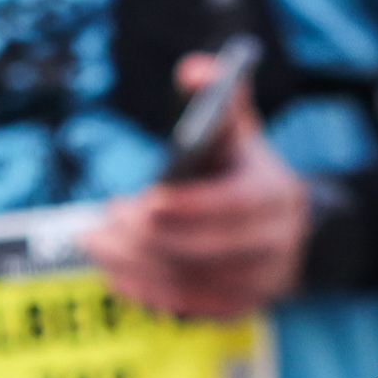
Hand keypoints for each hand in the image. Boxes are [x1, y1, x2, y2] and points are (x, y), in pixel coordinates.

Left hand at [79, 60, 311, 319]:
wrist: (280, 227)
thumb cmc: (242, 171)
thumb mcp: (237, 132)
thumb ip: (217, 98)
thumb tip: (194, 71)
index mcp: (277, 194)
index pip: (237, 205)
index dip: (192, 206)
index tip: (147, 200)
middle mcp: (276, 244)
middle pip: (208, 250)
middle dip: (151, 236)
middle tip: (107, 219)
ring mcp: (258, 282)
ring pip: (190, 281)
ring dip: (136, 263)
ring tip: (96, 240)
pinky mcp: (236, 306)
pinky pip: (186, 305)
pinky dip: (146, 289)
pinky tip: (114, 270)